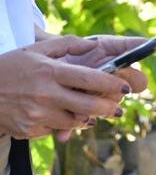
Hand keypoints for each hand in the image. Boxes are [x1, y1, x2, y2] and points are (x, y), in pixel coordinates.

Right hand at [0, 38, 135, 141]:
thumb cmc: (9, 67)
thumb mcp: (35, 49)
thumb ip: (66, 44)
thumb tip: (92, 44)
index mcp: (50, 72)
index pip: (90, 79)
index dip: (112, 84)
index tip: (125, 87)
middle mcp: (45, 95)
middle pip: (87, 106)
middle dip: (108, 108)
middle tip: (118, 109)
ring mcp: (36, 115)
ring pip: (74, 121)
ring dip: (87, 118)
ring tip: (95, 114)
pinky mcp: (28, 130)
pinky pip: (54, 129)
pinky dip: (62, 124)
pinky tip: (65, 118)